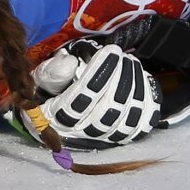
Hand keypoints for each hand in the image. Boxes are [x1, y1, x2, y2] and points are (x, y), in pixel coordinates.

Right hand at [24, 40, 161, 148]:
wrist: (65, 112)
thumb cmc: (54, 91)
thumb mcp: (43, 79)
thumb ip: (52, 72)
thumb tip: (70, 64)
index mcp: (58, 119)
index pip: (81, 99)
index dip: (99, 73)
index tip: (111, 52)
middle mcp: (82, 133)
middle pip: (109, 109)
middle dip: (121, 77)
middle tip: (122, 56)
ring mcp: (106, 137)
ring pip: (128, 117)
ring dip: (135, 85)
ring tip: (131, 63)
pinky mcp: (125, 136)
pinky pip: (143, 123)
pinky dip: (147, 101)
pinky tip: (142, 80)